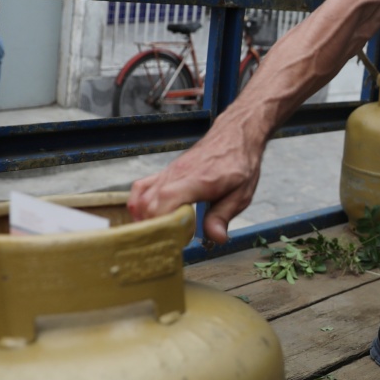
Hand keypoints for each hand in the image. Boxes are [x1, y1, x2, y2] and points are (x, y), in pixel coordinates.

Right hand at [128, 114, 265, 243]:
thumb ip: (223, 215)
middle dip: (157, 229)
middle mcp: (176, 175)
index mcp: (197, 181)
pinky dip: (138, 205)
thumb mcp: (241, 194)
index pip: (167, 203)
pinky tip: (148, 218)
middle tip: (172, 243)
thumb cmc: (240, 163)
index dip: (166, 226)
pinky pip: (140, 188)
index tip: (177, 241)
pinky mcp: (165, 172)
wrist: (234, 136)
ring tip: (161, 234)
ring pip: (141, 199)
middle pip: (149, 206)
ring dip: (146, 220)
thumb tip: (216, 237)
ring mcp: (168, 172)